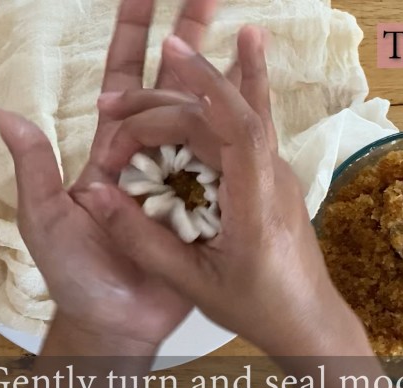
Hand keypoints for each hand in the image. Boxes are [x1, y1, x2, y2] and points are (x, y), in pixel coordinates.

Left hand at [0, 0, 217, 352]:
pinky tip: (259, 103)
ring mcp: (184, 176)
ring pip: (205, 116)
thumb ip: (34, 168)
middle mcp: (152, 152)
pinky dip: (243, 130)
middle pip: (173, 84)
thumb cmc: (76, 273)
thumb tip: (3, 113)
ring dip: (221, 76)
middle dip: (188, 39)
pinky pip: (227, 162)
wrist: (117, 320)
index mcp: (113, 147)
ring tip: (245, 38)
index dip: (133, 34)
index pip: (124, 79)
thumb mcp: (46, 219)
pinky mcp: (209, 203)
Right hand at [91, 29, 374, 357]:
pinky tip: (226, 65)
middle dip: (159, 105)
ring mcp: (273, 173)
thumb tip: (95, 193)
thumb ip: (142, 240)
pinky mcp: (267, 176)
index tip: (172, 53)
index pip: (239, 127)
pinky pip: (241, 128)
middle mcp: (272, 177)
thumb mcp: (192, 283)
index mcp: (258, 204)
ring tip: (143, 80)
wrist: (307, 319)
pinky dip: (219, 101)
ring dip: (183, 100)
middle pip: (219, 118)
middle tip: (106, 110)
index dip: (208, 84)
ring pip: (230, 117)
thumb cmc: (257, 308)